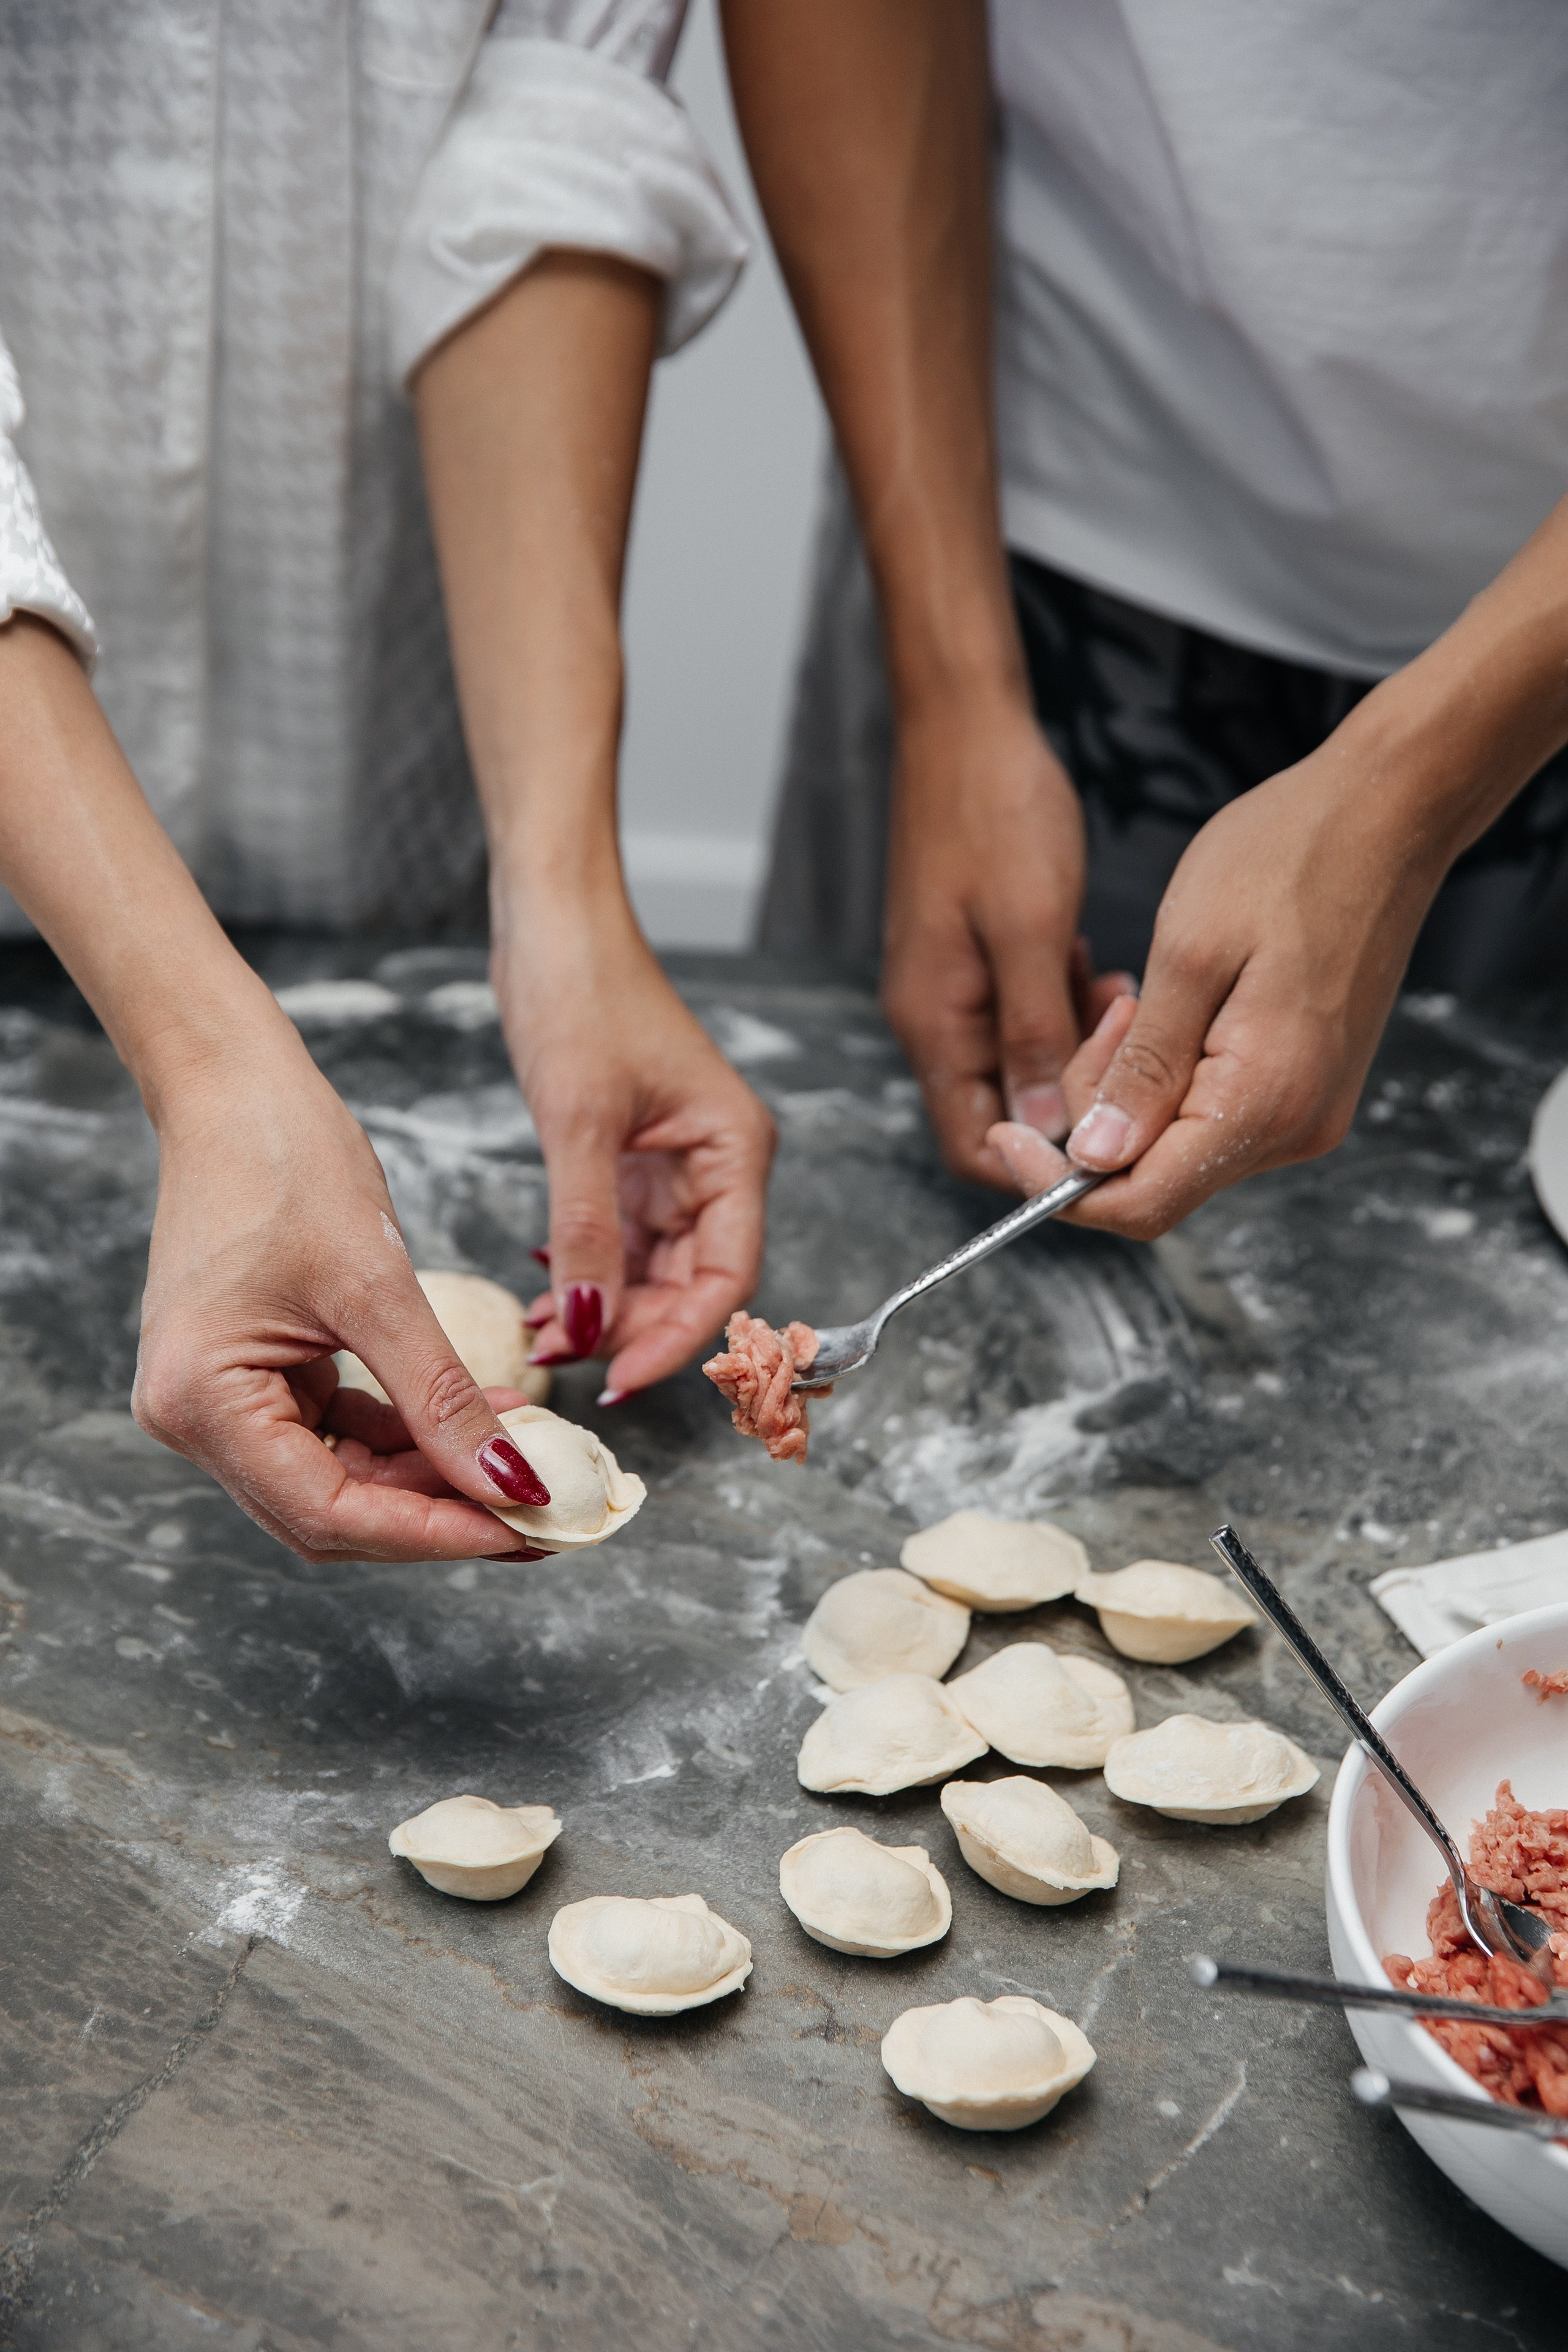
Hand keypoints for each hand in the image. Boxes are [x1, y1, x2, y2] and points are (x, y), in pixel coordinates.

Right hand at [134, 1020, 556, 1560]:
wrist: (235, 1085)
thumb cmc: (285, 1161)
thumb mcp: (378, 1287)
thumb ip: (441, 1397)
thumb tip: (510, 1485)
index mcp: (200, 1402)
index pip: (326, 1513)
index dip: (429, 1533)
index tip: (521, 1530)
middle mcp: (192, 1418)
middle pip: (330, 1512)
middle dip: (436, 1517)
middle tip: (537, 1516)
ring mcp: (220, 1399)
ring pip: (339, 1479)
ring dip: (430, 1477)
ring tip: (524, 1463)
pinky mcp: (254, 1374)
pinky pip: (337, 1432)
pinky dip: (407, 1434)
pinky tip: (482, 1420)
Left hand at [495, 894, 775, 1397]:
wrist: (550, 919)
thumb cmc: (582, 991)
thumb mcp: (578, 1121)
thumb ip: (586, 1229)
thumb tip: (585, 1321)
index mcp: (734, 1149)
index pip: (728, 1274)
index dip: (681, 1337)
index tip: (624, 1379)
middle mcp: (716, 1162)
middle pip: (692, 1281)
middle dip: (633, 1327)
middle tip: (567, 1360)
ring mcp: (673, 1162)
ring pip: (652, 1267)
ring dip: (604, 1306)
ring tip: (545, 1334)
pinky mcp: (631, 1156)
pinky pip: (619, 1237)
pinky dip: (586, 1270)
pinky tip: (545, 1291)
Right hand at [880, 690, 1134, 1185]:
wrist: (963, 727)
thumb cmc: (993, 813)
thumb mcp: (1029, 929)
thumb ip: (1035, 1033)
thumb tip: (1052, 1125)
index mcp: (933, 1021)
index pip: (973, 1144)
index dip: (1040, 1162)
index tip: (1107, 1136)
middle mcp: (933, 1014)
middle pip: (1000, 1107)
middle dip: (1071, 1095)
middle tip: (1129, 1047)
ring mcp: (951, 983)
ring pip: (1018, 1058)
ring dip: (1075, 1046)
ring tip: (1123, 998)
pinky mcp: (971, 953)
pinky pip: (1021, 1010)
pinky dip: (1065, 1005)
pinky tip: (1100, 968)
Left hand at [986, 724, 1454, 1238]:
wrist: (1389, 813)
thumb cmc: (1291, 858)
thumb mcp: (1189, 956)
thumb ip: (1141, 1071)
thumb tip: (1093, 1159)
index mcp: (1264, 1103)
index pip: (1142, 1204)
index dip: (1058, 1187)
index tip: (1004, 1134)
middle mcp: (1295, 1127)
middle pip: (1156, 1180)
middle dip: (1095, 1117)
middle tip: (1102, 1012)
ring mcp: (1307, 1110)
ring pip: (1180, 1147)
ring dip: (1132, 1091)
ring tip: (1137, 998)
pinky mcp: (1306, 1085)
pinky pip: (1214, 1113)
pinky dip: (1170, 1077)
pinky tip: (1170, 1011)